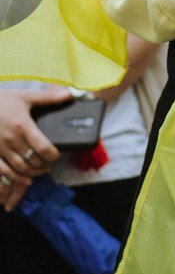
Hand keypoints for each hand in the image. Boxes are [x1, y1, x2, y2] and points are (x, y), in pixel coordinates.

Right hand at [0, 88, 63, 210]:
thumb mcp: (24, 96)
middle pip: (33, 161)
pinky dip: (15, 179)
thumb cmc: (2, 101)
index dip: (53, 155)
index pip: (43, 147)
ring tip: (40, 170)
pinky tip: (24, 179)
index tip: (56, 155)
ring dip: (33, 173)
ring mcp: (0, 149)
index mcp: (22, 125)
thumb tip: (69, 94)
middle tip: (50, 164)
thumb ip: (47, 97)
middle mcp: (11, 140)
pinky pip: (3, 172)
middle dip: (44, 165)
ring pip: (20, 169)